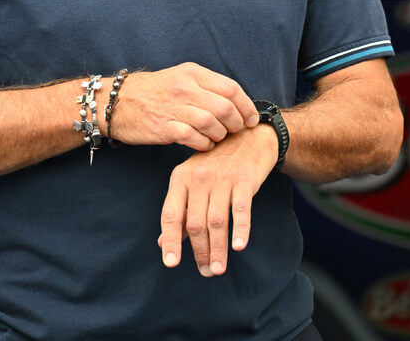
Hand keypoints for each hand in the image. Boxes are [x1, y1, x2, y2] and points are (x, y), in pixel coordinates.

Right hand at [110, 62, 258, 149]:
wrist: (117, 101)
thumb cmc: (153, 91)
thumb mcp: (179, 77)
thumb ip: (205, 86)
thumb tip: (236, 102)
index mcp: (192, 73)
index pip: (231, 88)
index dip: (246, 106)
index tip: (251, 119)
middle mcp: (184, 87)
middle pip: (225, 107)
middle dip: (236, 124)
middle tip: (236, 132)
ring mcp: (173, 107)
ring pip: (212, 123)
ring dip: (220, 135)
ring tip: (217, 138)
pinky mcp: (163, 127)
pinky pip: (195, 138)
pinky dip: (204, 144)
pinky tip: (203, 144)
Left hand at [158, 124, 277, 275]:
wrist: (247, 137)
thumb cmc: (216, 164)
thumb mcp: (192, 180)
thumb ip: (180, 210)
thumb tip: (162, 242)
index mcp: (180, 177)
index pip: (171, 214)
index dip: (170, 240)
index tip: (171, 264)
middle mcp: (198, 177)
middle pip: (196, 223)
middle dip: (200, 252)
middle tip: (206, 272)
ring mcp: (222, 178)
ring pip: (217, 221)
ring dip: (218, 249)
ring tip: (218, 269)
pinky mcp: (244, 180)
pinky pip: (241, 209)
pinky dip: (240, 229)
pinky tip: (239, 246)